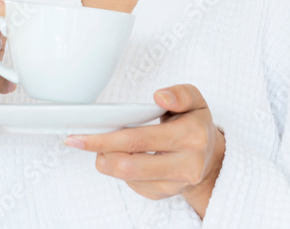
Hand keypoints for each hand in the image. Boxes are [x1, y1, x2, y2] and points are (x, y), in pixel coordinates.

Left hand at [64, 84, 225, 216]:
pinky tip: (125, 155)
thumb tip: (160, 96)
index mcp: (193, 137)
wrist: (209, 158)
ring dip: (107, 159)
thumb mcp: (196, 101)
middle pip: (127, 164)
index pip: (139, 139)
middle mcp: (186, 165)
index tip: (80, 135)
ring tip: (104, 144)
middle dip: (98, 151)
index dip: (105, 138)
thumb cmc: (196, 124)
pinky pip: (130, 184)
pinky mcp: (163, 194)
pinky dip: (120, 168)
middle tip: (79, 140)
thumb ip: (181, 94)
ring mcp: (174, 184)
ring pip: (125, 177)